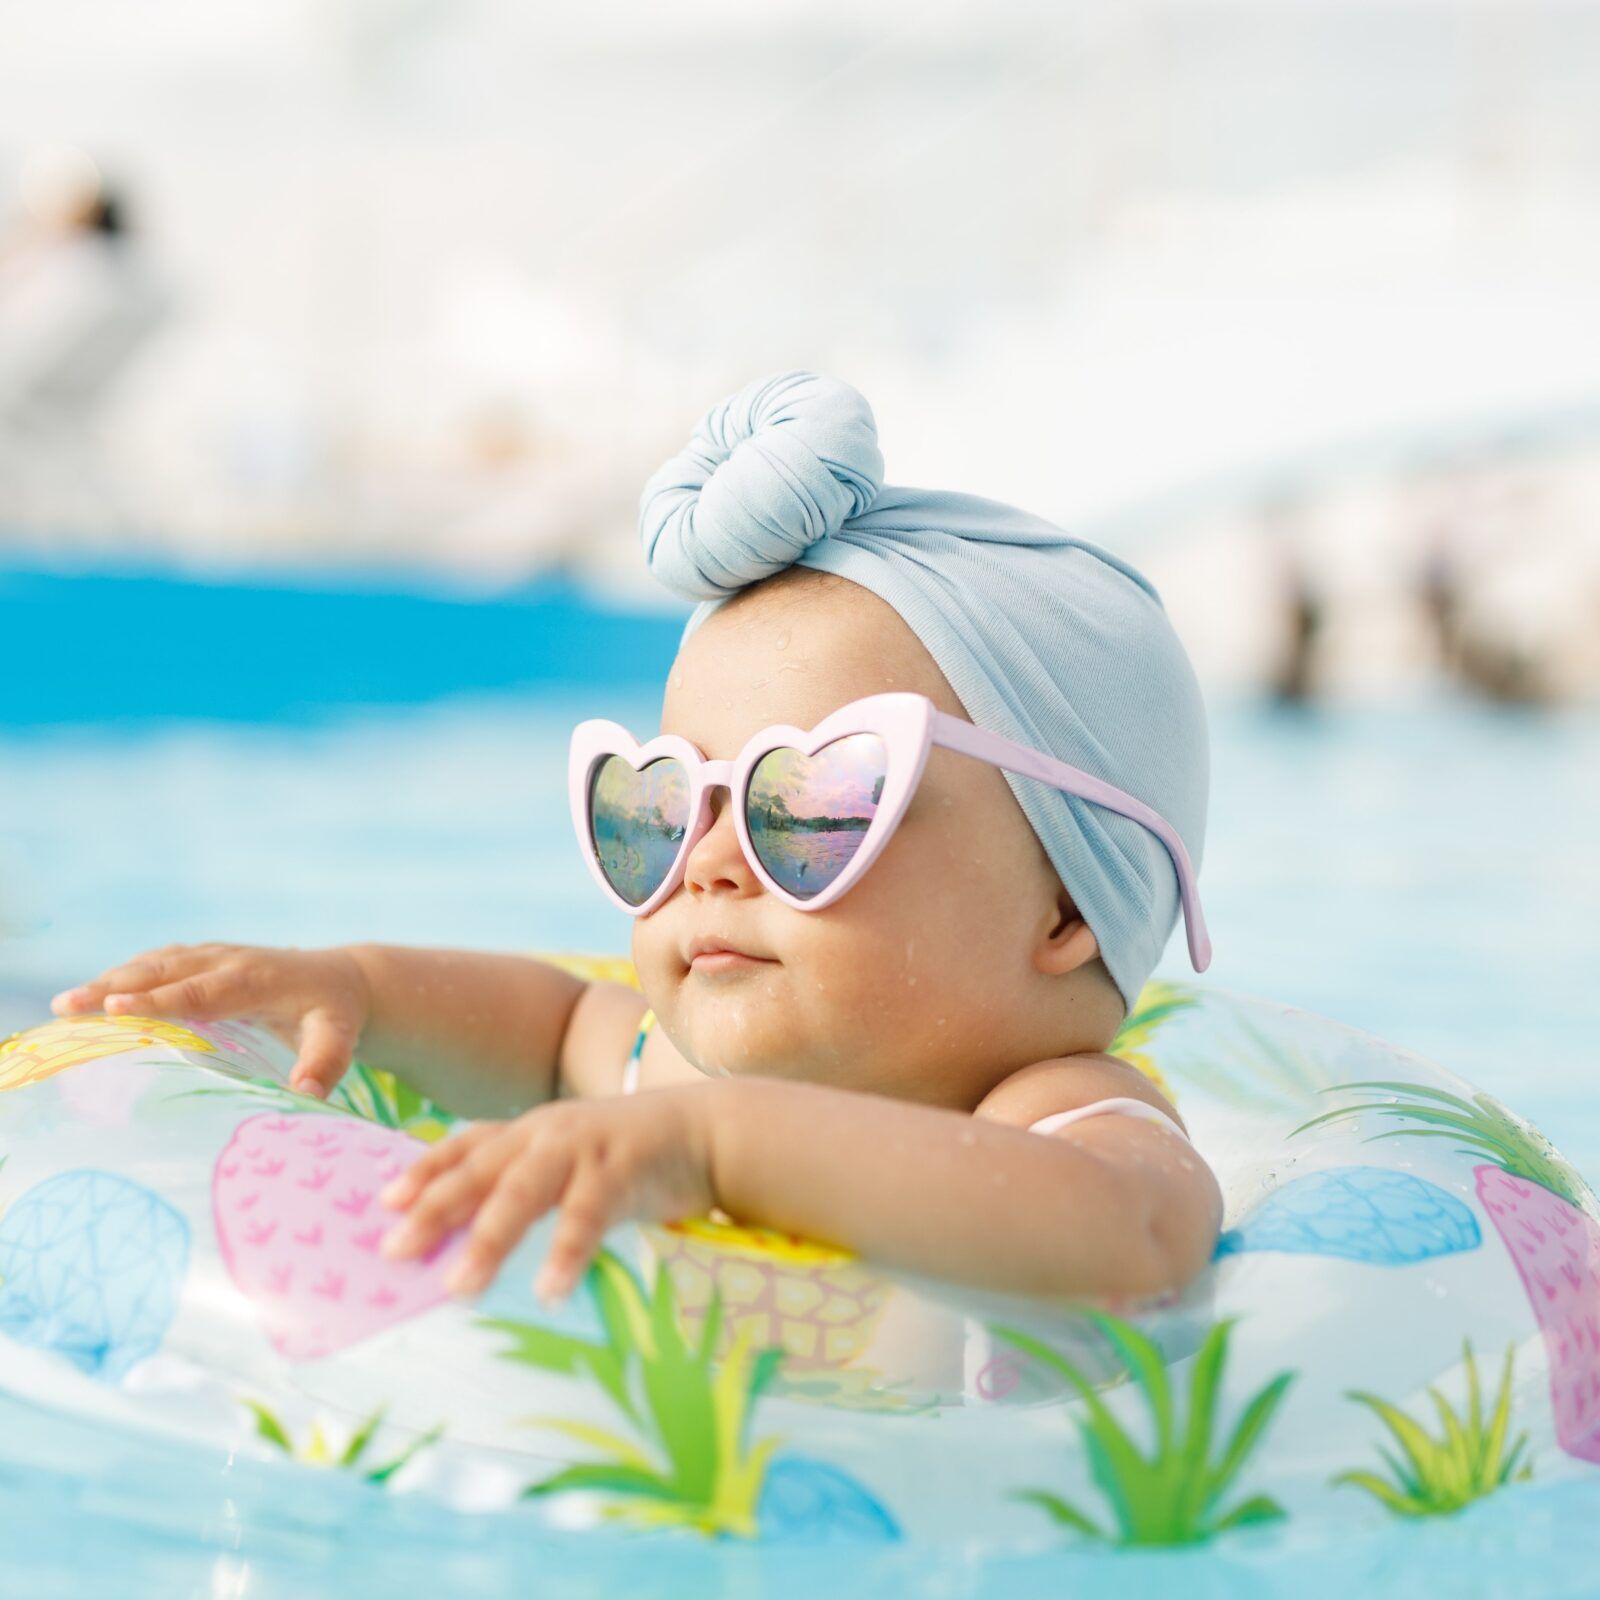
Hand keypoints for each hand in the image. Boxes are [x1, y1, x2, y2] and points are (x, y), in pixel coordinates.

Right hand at [50, 942, 372, 1099]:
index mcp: (258, 980)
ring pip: (157, 964)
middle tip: (69, 1006)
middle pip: (167, 973)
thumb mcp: (340, 1037)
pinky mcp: (206, 957)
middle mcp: (231, 961)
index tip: (116, 1008)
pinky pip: (162, 963)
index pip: (202, 992)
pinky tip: (96, 994)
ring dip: (112, 979)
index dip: (159, 1001)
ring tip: (66, 1004)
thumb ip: (326, 1063)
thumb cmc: (337, 1013)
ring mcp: (216, 955)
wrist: (344, 977)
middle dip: (117, 987)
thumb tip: (307, 1093)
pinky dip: (127, 974)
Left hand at [378, 1086, 718, 1302]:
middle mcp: (550, 1132)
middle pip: (482, 1170)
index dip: (426, 1170)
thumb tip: (468, 1234)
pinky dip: (566, 1253)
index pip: (468, 1144)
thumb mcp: (570, 1159)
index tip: (385, 1203)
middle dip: (436, 1209)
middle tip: (395, 1250)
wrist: (707, 1130)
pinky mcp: (624, 1169)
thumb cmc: (631, 1156)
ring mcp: (585, 1148)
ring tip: (459, 1286)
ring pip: (525, 1192)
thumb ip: (528, 1184)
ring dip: (489, 1239)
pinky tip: (549, 1290)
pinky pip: (588, 1216)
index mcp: (533, 1129)